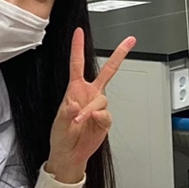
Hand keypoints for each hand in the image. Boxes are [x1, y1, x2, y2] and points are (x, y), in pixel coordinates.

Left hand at [46, 29, 134, 182]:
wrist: (70, 154)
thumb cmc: (61, 136)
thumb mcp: (58, 123)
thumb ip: (67, 112)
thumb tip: (76, 104)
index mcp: (75, 90)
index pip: (76, 65)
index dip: (78, 48)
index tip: (79, 32)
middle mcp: (89, 95)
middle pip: (107, 71)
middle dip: (119, 55)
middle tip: (130, 41)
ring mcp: (98, 107)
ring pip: (103, 99)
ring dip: (92, 109)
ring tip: (81, 120)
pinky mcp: (105, 120)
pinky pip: (107, 114)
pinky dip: (99, 118)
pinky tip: (92, 122)